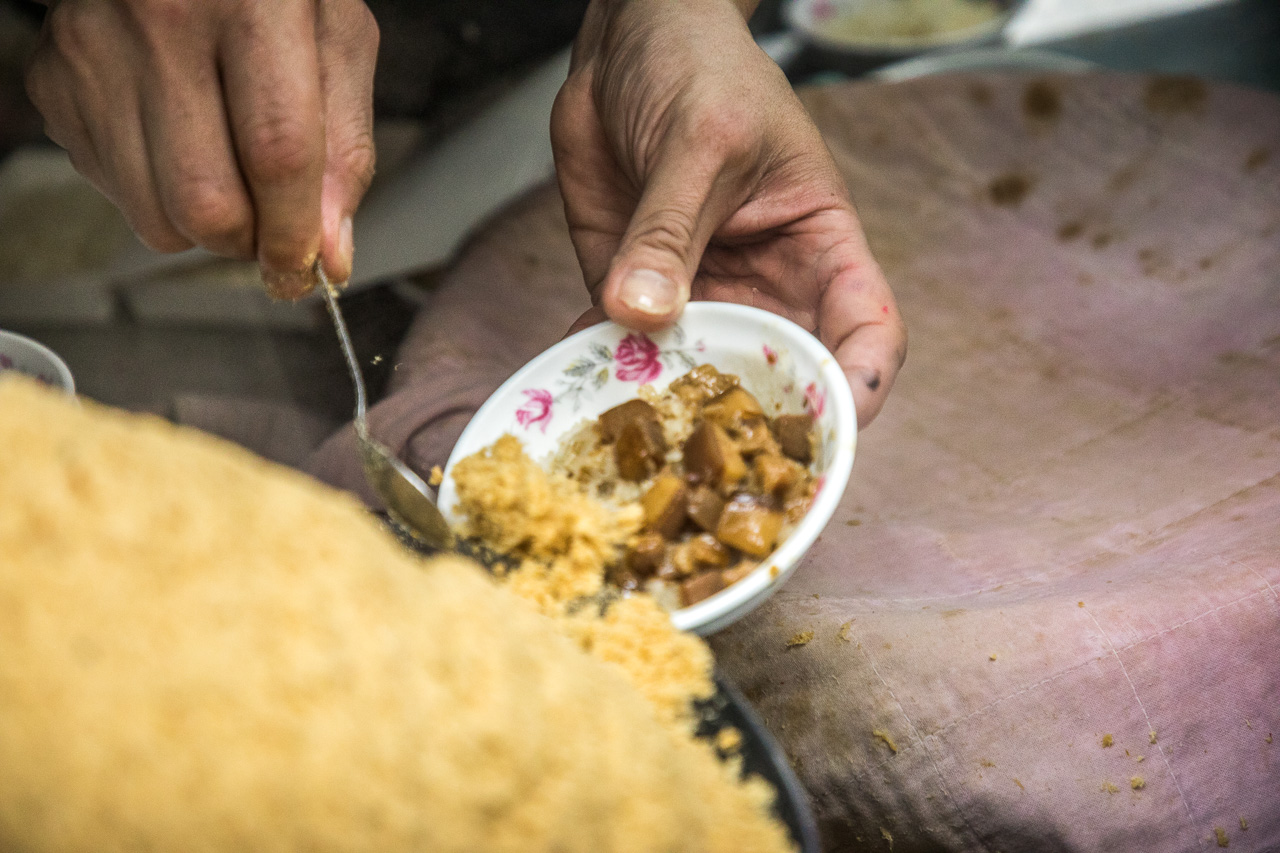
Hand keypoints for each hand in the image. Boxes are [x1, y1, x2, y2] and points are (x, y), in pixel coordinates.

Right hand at [24, 0, 378, 296]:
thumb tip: (331, 251)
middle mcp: (160, 23)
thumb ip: (346, 146)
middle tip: (272, 225)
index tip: (309, 267)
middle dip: (250, 242)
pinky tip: (178, 138)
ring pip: (154, 217)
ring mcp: (94, 53)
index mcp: (248, 4)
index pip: (276, 153)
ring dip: (204, 227)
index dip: (296, 232)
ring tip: (228, 172)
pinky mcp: (55, 80)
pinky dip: (158, 194)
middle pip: (205, 203)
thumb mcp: (336, 36)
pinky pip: (114, 191)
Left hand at [551, 0, 905, 427]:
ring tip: (633, 434)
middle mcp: (765, 285)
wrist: (626, 42)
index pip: (864, 328)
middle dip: (754, 421)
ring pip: (696, 375)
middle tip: (720, 459)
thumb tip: (641, 314)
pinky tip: (570, 387)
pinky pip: (622, 348)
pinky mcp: (635, 293)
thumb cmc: (700, 67)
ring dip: (667, 405)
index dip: (860, 383)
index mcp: (819, 245)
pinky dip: (597, 371)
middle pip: (781, 373)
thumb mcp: (700, 141)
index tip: (837, 425)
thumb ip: (669, 229)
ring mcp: (698, 295)